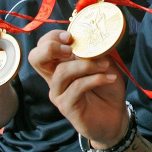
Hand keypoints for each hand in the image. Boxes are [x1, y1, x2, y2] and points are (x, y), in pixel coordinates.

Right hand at [28, 30, 127, 147]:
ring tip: (105, 66)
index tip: (71, 36)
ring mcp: (58, 92)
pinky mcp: (66, 106)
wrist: (115, 115)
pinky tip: (109, 78)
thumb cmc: (107, 88)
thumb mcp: (105, 63)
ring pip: (61, 72)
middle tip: (71, 49)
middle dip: (50, 47)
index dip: (52, 37)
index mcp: (60, 63)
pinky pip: (76, 87)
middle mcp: (54, 77)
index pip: (43, 45)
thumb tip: (96, 39)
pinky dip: (95, 79)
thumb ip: (97, 51)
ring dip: (86, 65)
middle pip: (36, 58)